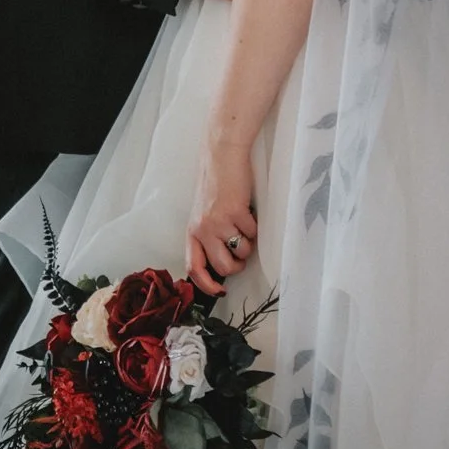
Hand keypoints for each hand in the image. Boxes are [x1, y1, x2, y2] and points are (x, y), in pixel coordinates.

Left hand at [187, 140, 257, 295]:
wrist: (221, 156)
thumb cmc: (215, 185)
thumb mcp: (203, 215)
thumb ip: (208, 237)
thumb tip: (221, 263)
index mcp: (193, 232)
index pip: (194, 267)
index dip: (206, 285)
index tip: (219, 291)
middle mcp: (203, 230)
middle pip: (224, 267)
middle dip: (237, 265)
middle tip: (240, 250)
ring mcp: (220, 222)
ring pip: (242, 253)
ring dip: (248, 244)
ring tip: (243, 226)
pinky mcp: (236, 213)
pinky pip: (253, 234)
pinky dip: (255, 227)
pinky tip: (248, 212)